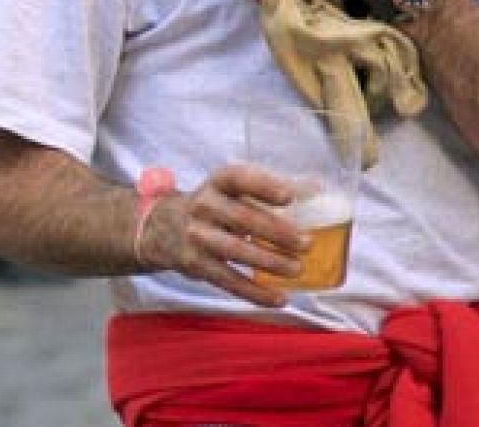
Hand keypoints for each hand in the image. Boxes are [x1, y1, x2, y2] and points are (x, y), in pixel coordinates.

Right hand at [137, 163, 306, 307]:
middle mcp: (204, 206)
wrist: (161, 227)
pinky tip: (279, 298)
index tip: (289, 197)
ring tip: (297, 269)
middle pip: (243, 219)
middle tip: (306, 243)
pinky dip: (255, 292)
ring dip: (270, 262)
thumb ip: (271, 188)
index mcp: (219, 182)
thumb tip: (318, 188)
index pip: (240, 179)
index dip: (264, 186)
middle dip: (277, 232)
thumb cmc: (216, 204)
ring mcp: (197, 236)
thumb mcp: (234, 188)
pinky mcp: (196, 265)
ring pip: (236, 252)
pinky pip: (228, 281)